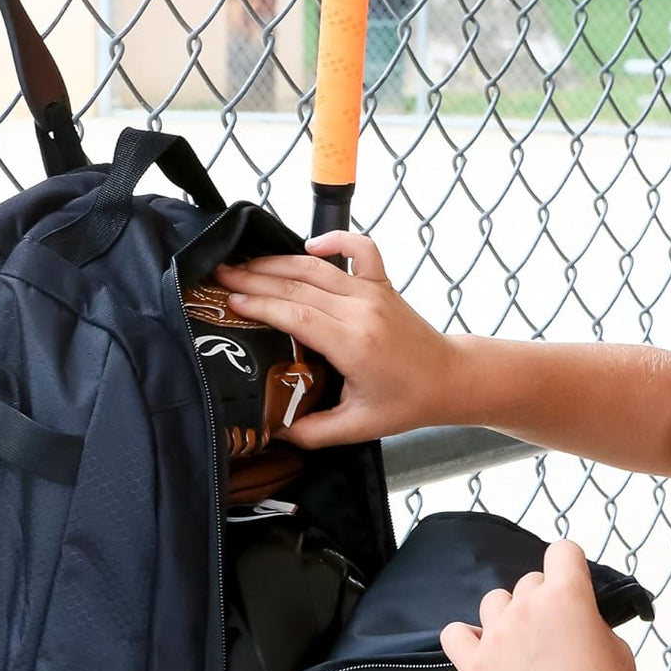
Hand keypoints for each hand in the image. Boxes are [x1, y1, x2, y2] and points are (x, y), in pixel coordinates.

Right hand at [213, 231, 463, 447]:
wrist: (451, 379)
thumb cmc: (407, 403)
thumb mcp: (358, 427)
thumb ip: (313, 431)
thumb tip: (274, 431)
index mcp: (353, 343)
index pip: (295, 314)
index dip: (260, 305)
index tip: (230, 302)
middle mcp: (361, 309)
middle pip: (298, 283)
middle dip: (254, 277)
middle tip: (220, 277)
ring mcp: (373, 292)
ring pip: (317, 266)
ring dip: (277, 261)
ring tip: (243, 264)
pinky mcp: (383, 284)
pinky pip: (359, 249)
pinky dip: (335, 239)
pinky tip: (309, 243)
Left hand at [439, 540, 641, 670]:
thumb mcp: (615, 646)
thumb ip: (589, 618)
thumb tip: (574, 615)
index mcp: (567, 595)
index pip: (562, 551)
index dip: (570, 568)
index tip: (573, 588)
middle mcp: (527, 608)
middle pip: (529, 581)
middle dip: (543, 602)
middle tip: (556, 638)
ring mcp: (497, 636)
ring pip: (494, 602)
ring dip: (508, 618)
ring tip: (524, 651)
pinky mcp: (476, 667)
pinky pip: (454, 634)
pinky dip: (466, 639)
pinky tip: (485, 653)